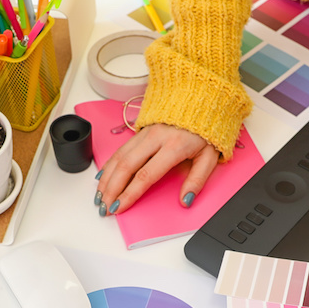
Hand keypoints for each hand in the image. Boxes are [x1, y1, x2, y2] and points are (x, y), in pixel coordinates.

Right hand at [95, 123, 219, 214]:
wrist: (200, 101)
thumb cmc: (205, 131)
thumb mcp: (209, 157)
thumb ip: (197, 180)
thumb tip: (185, 200)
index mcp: (173, 146)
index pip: (145, 175)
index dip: (130, 193)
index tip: (119, 207)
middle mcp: (155, 138)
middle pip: (126, 166)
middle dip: (112, 189)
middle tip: (104, 207)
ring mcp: (145, 133)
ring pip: (119, 157)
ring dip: (106, 179)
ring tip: (99, 197)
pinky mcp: (140, 130)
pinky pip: (120, 149)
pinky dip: (109, 165)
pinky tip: (102, 178)